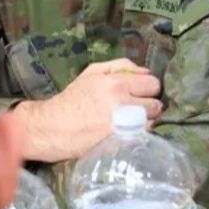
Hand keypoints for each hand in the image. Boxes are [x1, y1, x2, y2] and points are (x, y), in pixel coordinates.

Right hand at [8, 58, 162, 162]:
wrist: (51, 128)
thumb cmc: (72, 99)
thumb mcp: (92, 73)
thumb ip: (121, 66)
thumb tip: (146, 71)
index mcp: (117, 83)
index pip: (153, 83)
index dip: (148, 88)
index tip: (139, 93)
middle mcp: (123, 103)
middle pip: (157, 104)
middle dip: (149, 105)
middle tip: (136, 108)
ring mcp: (123, 125)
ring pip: (153, 121)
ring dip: (146, 120)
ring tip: (131, 120)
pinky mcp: (121, 142)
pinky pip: (143, 135)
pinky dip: (139, 133)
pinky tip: (127, 131)